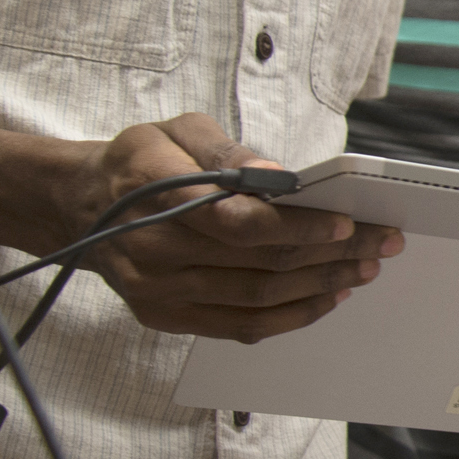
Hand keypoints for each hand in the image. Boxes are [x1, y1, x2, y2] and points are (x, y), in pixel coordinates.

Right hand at [63, 113, 400, 341]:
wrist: (79, 208)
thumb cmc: (139, 163)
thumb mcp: (174, 131)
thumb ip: (225, 148)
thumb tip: (281, 177)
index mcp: (157, 194)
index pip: (239, 222)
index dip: (299, 227)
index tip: (347, 222)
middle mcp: (155, 251)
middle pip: (260, 264)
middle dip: (330, 255)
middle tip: (379, 244)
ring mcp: (160, 292)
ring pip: (256, 300)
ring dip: (319, 287)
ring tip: (363, 269)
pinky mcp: (166, 317)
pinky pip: (240, 327)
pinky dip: (291, 316)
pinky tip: (326, 297)